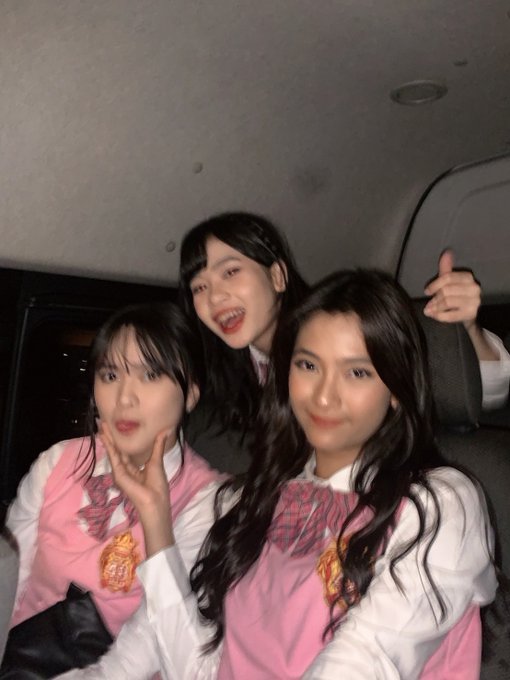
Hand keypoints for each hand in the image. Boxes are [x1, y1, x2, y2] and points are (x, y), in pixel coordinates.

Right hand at [100, 423, 175, 553]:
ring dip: (107, 439)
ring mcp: (120, 473)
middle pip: (116, 450)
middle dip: (110, 437)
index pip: (124, 452)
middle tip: (102, 422)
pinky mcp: (119, 475)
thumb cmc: (157, 486)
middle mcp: (124, 471)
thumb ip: (157, 446)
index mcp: (133, 469)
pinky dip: (109, 447)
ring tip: (101, 426)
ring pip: (113, 452)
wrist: (155, 501)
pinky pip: (114, 458)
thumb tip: (165, 431)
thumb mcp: (156, 461)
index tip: (114, 428)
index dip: (119, 440)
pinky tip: (105, 437)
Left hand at [423, 249, 479, 328]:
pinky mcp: (471, 314)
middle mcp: (474, 288)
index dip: (434, 285)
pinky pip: (450, 315)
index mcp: (468, 277)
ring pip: (447, 302)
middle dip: (435, 298)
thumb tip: (446, 253)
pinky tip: (434, 315)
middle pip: (446, 290)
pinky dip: (439, 316)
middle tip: (429, 303)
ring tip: (429, 310)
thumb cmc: (457, 293)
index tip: (426, 291)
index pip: (448, 278)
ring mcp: (474, 302)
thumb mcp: (451, 280)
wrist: (468, 311)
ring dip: (435, 307)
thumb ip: (446, 268)